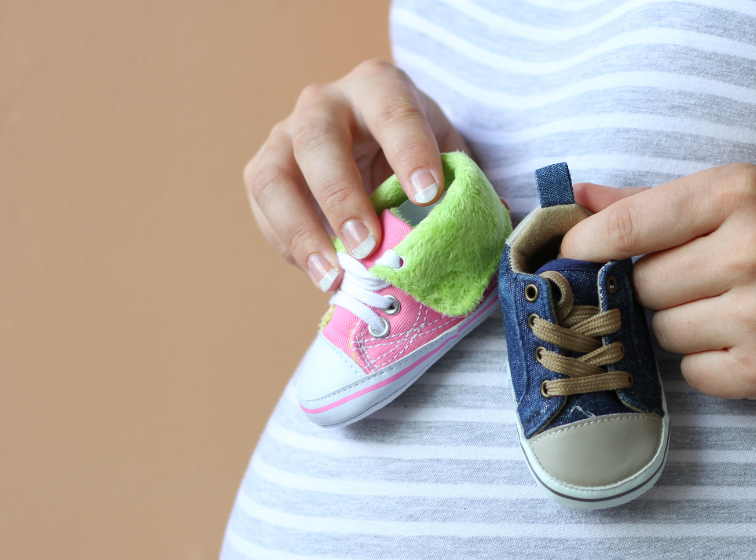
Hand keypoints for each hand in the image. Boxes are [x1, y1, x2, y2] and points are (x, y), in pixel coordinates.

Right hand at [243, 59, 467, 290]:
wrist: (372, 144)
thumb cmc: (416, 152)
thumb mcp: (446, 153)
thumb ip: (465, 183)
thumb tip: (491, 227)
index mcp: (379, 87)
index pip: (393, 110)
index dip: (409, 152)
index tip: (428, 196)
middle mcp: (325, 104)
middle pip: (318, 139)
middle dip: (342, 195)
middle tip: (368, 245)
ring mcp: (285, 136)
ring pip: (272, 176)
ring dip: (301, 230)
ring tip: (334, 276)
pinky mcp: (265, 173)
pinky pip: (264, 211)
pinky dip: (291, 247)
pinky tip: (324, 275)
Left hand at [559, 165, 755, 403]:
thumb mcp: (745, 197)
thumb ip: (656, 202)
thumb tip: (578, 200)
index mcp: (742, 195)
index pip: (632, 225)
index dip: (588, 245)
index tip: (569, 255)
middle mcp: (751, 253)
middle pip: (643, 285)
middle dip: (657, 286)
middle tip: (700, 279)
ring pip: (662, 332)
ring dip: (680, 325)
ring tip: (729, 309)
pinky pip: (691, 373)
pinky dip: (707, 363)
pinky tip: (744, 341)